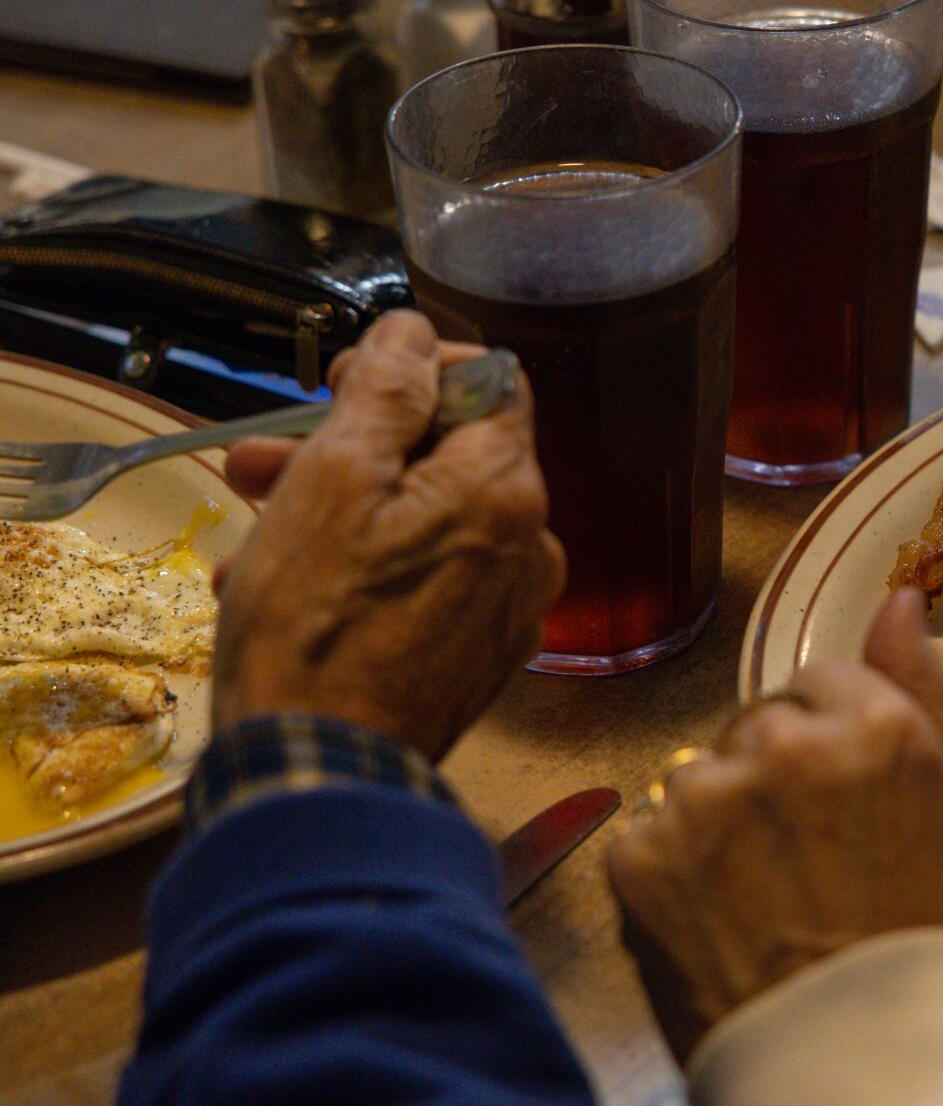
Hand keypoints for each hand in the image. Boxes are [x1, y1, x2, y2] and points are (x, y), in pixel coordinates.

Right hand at [211, 311, 565, 759]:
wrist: (318, 771)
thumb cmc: (316, 627)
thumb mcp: (333, 478)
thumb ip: (385, 393)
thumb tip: (412, 334)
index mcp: (505, 488)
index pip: (492, 382)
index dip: (416, 368)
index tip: (347, 381)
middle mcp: (528, 544)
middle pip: (446, 457)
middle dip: (348, 447)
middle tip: (262, 459)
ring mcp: (508, 606)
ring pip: (423, 523)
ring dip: (336, 513)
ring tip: (251, 535)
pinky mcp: (477, 656)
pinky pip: (425, 585)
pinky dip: (363, 572)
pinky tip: (285, 590)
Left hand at [608, 588, 942, 1059]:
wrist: (861, 1064)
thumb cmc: (922, 942)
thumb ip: (922, 691)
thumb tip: (900, 598)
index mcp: (871, 726)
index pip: (821, 683)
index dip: (832, 747)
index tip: (843, 807)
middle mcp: (781, 745)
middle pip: (756, 727)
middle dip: (772, 780)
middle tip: (806, 865)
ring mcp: (702, 801)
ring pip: (698, 779)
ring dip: (718, 825)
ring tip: (760, 902)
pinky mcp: (639, 860)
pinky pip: (647, 838)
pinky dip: (670, 877)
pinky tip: (717, 922)